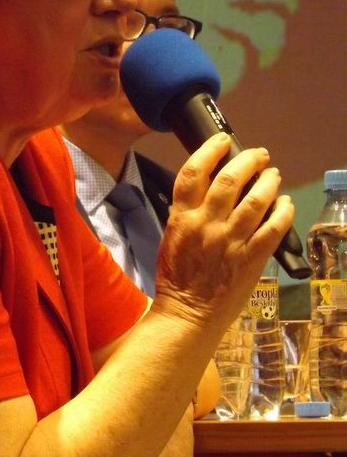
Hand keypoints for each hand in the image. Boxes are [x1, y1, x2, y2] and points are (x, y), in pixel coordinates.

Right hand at [154, 133, 292, 333]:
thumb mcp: (171, 237)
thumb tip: (208, 188)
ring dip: (269, 182)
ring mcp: (230, 242)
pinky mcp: (251, 259)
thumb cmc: (177, 277)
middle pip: (229, 180)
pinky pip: (273, 228)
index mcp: (182, 218)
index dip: (209, 150)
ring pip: (256, 200)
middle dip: (248, 161)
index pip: (193, 172)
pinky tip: (285, 204)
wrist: (187, 315)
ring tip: (273, 175)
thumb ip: (187, 212)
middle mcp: (206, 225)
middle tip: (259, 155)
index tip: (222, 141)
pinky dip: (282, 212)